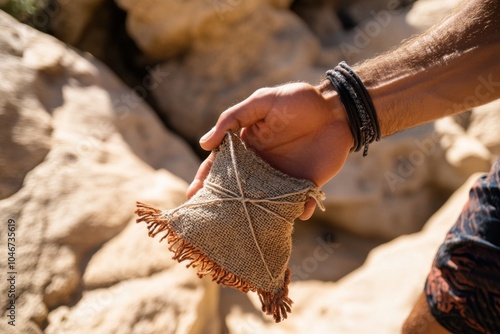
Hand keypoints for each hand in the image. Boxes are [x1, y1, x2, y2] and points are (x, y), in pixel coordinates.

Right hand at [186, 82, 352, 219]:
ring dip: (254, 216)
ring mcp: (283, 178)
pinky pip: (298, 204)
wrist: (335, 108)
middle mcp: (261, 166)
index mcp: (247, 147)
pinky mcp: (305, 185)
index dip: (206, 180)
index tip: (193, 196)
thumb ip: (233, 118)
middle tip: (208, 221)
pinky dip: (297, 212)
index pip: (221, 166)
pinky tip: (293, 218)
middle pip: (238, 190)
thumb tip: (204, 143)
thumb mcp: (262, 101)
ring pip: (263, 203)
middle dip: (223, 206)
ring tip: (242, 230)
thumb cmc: (297, 100)